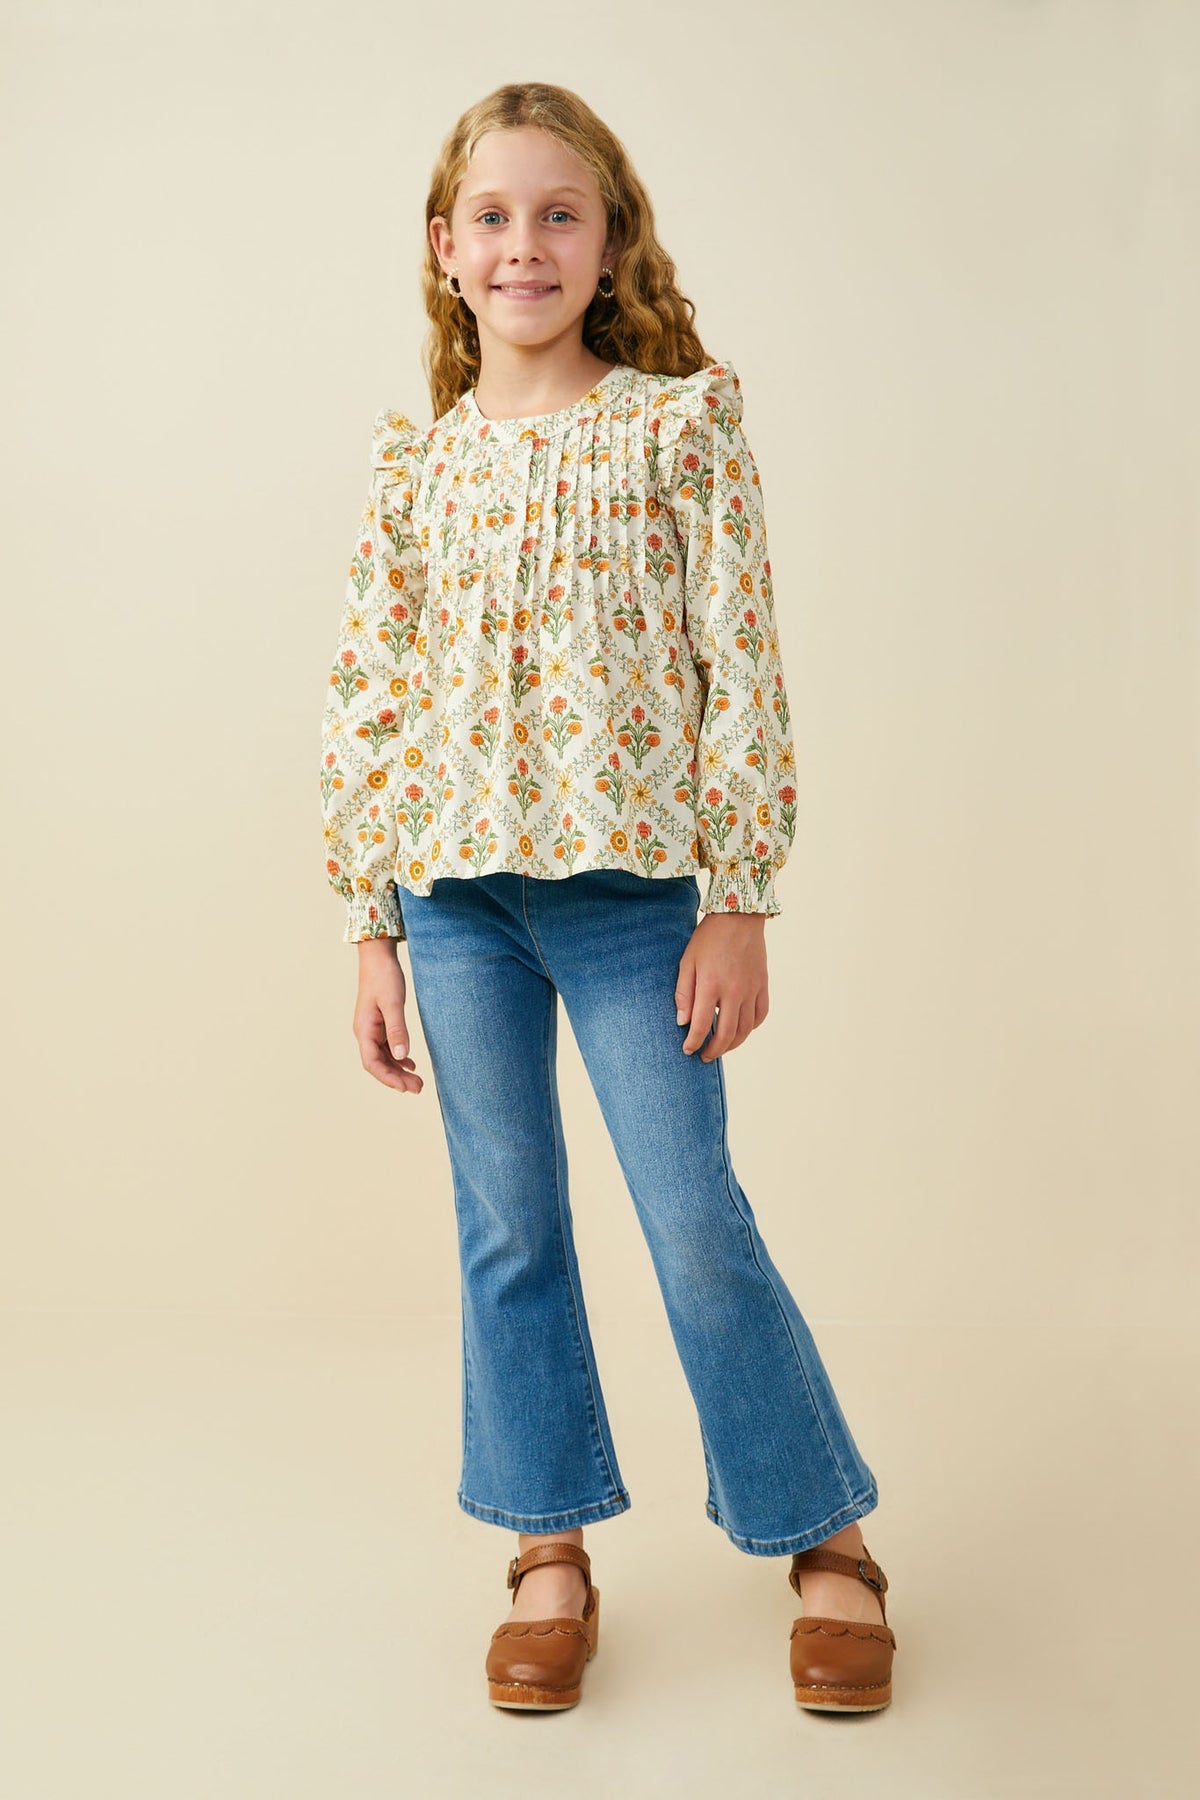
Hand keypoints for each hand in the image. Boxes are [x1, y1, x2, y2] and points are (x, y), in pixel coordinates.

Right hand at [353, 940, 424, 1093]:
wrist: (378, 956)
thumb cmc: (384, 976)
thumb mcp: (394, 1003)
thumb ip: (397, 1030)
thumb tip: (401, 1057)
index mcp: (364, 1030)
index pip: (372, 1064)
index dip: (389, 1078)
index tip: (407, 1088)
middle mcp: (365, 1032)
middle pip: (378, 1064)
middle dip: (397, 1079)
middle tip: (419, 1088)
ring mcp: (372, 1029)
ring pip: (383, 1058)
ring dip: (398, 1071)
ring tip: (418, 1082)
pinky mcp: (379, 1023)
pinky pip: (387, 1047)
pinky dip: (398, 1058)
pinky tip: (411, 1064)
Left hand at [675, 912, 768, 1059]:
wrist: (739, 916)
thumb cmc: (708, 938)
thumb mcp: (687, 961)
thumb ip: (683, 993)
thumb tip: (682, 1021)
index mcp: (711, 985)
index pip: (701, 1026)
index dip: (693, 1043)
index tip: (687, 1049)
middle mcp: (734, 991)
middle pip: (726, 1034)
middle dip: (713, 1050)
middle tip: (704, 1056)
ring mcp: (751, 990)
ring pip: (745, 1030)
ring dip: (732, 1044)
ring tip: (721, 1047)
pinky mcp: (762, 986)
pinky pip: (760, 1015)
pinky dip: (750, 1028)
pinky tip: (740, 1029)